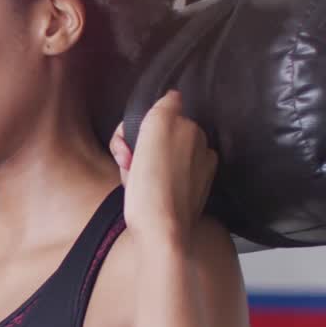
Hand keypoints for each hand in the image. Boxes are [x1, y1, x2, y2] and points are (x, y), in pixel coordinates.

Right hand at [110, 90, 217, 249]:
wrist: (161, 232)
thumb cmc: (153, 184)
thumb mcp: (155, 130)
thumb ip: (164, 106)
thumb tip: (173, 95)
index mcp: (193, 132)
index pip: (155, 119)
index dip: (132, 132)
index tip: (125, 150)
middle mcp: (201, 150)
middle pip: (156, 140)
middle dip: (136, 151)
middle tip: (127, 168)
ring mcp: (197, 176)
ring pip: (157, 162)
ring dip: (139, 169)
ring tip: (134, 185)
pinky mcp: (189, 197)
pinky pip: (163, 182)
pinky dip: (149, 185)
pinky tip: (143, 196)